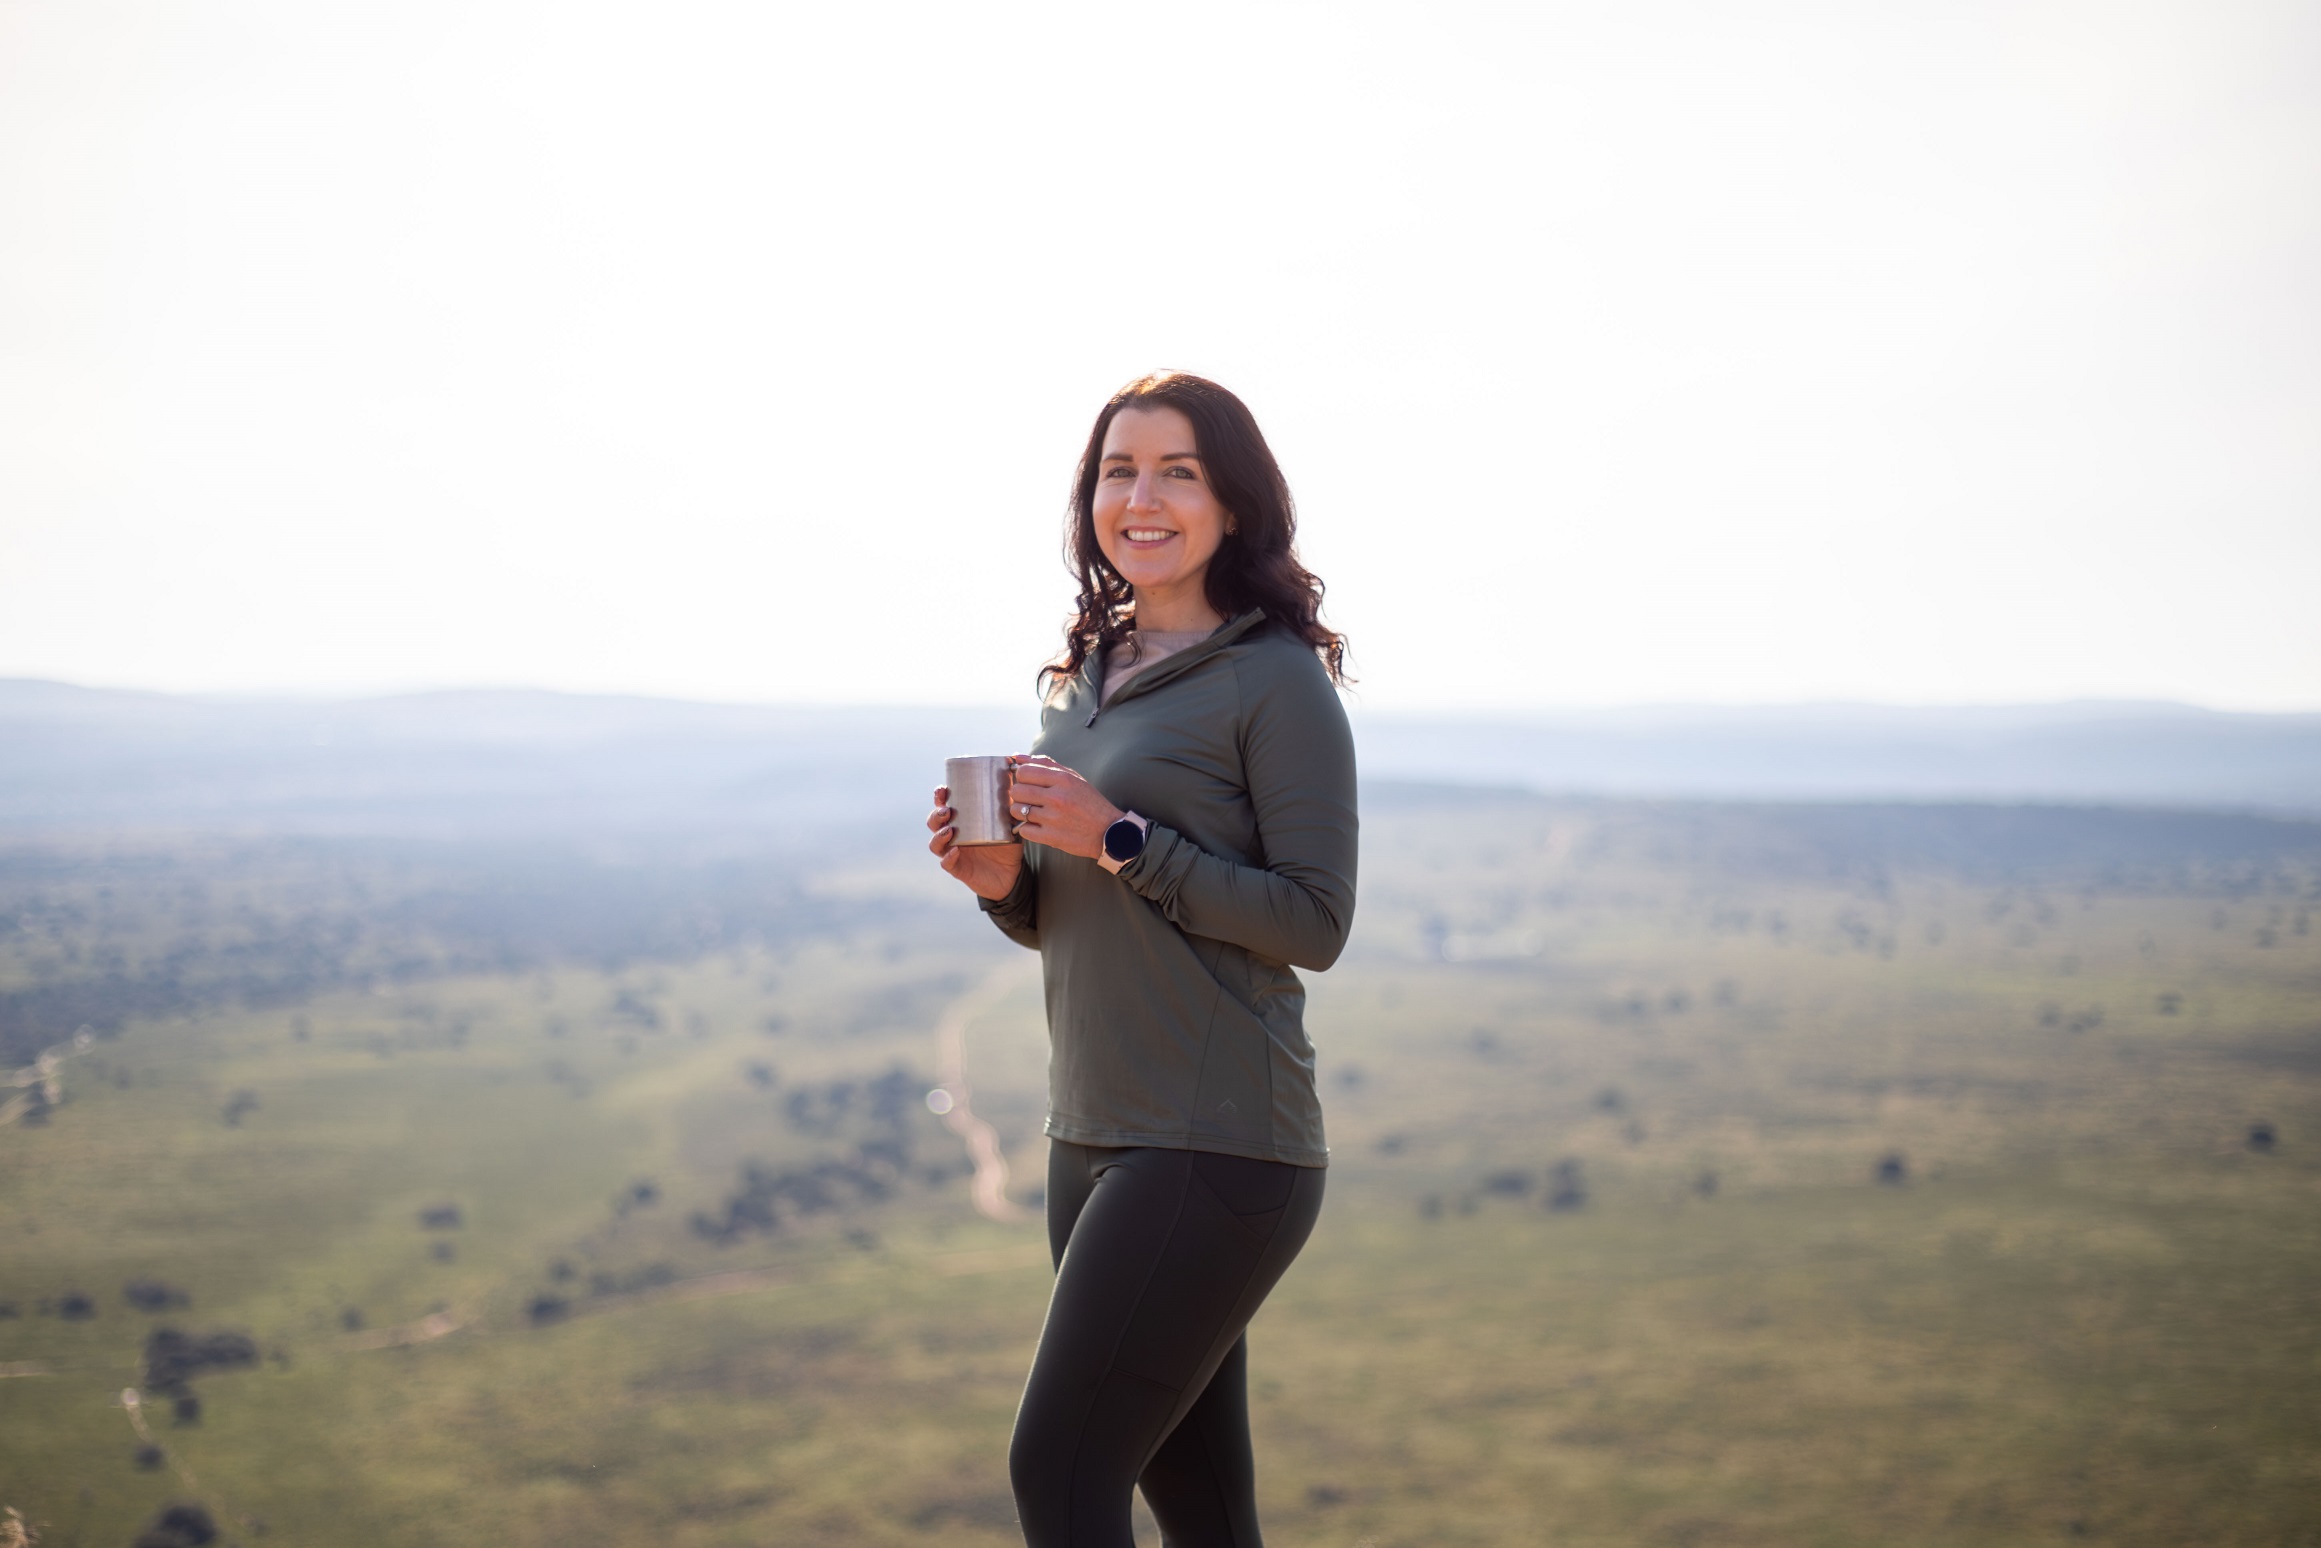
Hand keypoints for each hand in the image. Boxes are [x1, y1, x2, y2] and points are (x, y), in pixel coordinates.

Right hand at [926, 784, 1024, 900]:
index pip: (944, 806)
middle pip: (934, 823)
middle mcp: (953, 836)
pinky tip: (955, 851)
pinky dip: (948, 857)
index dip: (939, 798)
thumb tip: (1016, 785)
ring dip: (938, 835)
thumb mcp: (1010, 825)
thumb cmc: (1007, 846)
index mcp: (962, 822)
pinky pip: (946, 863)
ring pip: (935, 843)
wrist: (1011, 875)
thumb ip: (1010, 809)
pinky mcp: (958, 869)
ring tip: (949, 830)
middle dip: (936, 815)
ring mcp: (953, 853)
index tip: (943, 790)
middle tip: (946, 810)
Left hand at [1007, 756, 1124, 861]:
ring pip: (1017, 810)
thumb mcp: (1073, 778)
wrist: (1109, 832)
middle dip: (1021, 795)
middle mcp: (1057, 797)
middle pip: (1016, 791)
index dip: (1022, 777)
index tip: (1030, 783)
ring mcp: (1053, 818)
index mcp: (1063, 779)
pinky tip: (1039, 826)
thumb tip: (1017, 757)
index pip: (1024, 771)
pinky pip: (1023, 830)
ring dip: (1022, 812)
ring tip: (1034, 813)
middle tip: (1031, 799)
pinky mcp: (1051, 837)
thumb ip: (1046, 764)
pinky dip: (1027, 829)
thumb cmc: (1089, 803)